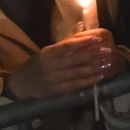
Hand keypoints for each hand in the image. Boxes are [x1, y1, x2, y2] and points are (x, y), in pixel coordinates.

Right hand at [6, 30, 122, 99]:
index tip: (98, 39)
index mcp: (48, 53)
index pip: (68, 46)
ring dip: (94, 68)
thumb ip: (62, 48)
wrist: (21, 84)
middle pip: (75, 59)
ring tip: (107, 63)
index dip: (84, 42)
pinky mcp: (57, 91)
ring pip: (77, 73)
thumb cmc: (37, 64)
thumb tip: (83, 39)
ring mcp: (54, 79)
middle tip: (107, 50)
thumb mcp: (46, 52)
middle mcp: (51, 66)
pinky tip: (99, 77)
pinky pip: (75, 85)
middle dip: (93, 55)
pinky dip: (88, 81)